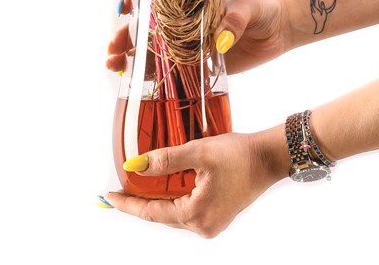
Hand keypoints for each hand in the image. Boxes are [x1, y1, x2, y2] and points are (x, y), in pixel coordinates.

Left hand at [106, 127, 286, 237]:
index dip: (128, 204)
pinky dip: (174, 199)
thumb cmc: (239, 154)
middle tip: (120, 189)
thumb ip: (166, 160)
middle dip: (140, 202)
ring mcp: (212, 224)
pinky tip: (166, 187)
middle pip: (161, 215)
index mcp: (196, 215)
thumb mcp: (199, 152)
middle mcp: (203, 226)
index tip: (109, 196)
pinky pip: (187, 211)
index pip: (151, 212)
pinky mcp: (218, 216)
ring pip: (174, 214)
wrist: (269, 157)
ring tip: (139, 186)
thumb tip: (135, 166)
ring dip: (157, 200)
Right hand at [107, 0, 290, 74]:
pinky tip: (135, 82)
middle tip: (112, 49)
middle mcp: (185, 21)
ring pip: (153, 50)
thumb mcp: (249, 8)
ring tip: (113, 65)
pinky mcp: (201, 64)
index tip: (124, 9)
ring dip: (131, 57)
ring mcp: (191, 43)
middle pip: (148, 27)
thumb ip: (234, 21)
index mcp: (192, 0)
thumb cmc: (264, 6)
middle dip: (126, 36)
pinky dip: (153, 77)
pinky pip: (173, 71)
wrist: (282, 27)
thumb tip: (220, 42)